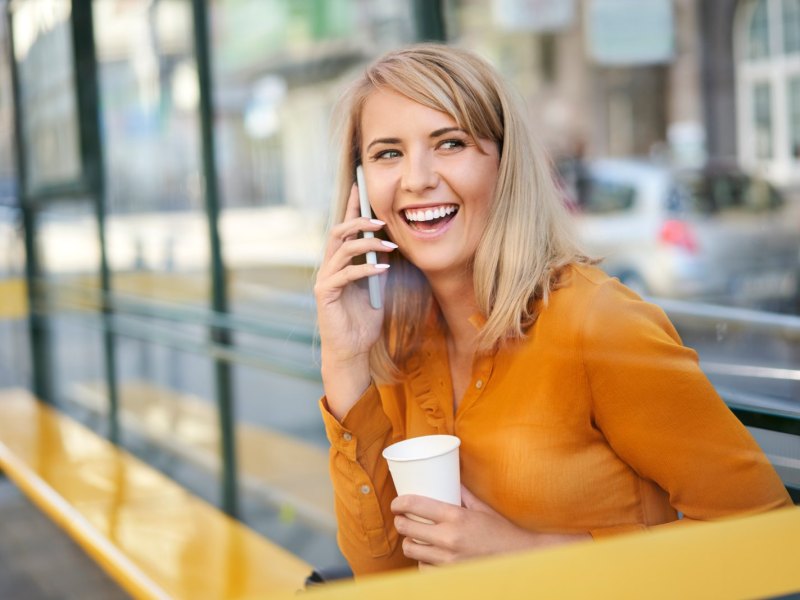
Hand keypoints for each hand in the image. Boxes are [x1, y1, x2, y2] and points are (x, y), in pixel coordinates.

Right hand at [315, 185, 394, 417]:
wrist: (352, 350)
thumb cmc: (363, 322)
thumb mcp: (377, 289)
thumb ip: (379, 268)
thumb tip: (391, 247)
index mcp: (339, 263)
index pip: (344, 229)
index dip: (351, 206)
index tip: (360, 186)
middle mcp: (328, 267)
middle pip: (338, 232)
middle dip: (358, 220)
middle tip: (381, 219)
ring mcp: (325, 279)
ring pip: (342, 248)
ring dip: (367, 243)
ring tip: (390, 244)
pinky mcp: (326, 294)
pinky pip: (346, 274)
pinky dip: (366, 269)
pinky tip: (383, 268)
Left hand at [391, 485, 589, 565]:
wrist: (518, 559)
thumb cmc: (500, 531)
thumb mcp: (481, 507)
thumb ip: (462, 492)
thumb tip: (448, 476)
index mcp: (456, 517)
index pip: (415, 505)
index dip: (399, 503)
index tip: (397, 503)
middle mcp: (449, 538)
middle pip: (407, 529)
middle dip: (401, 522)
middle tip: (402, 518)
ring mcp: (448, 559)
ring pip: (411, 550)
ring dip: (409, 542)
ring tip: (413, 536)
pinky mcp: (449, 574)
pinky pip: (423, 568)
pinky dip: (422, 562)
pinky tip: (427, 555)